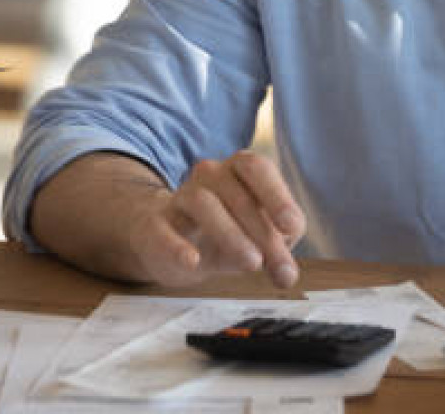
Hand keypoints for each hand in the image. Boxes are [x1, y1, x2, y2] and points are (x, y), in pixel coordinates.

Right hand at [129, 150, 306, 288]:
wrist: (169, 239)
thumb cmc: (225, 230)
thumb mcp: (257, 236)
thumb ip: (276, 249)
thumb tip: (287, 275)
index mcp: (239, 169)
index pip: (258, 168)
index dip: (277, 195)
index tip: (291, 226)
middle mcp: (210, 175)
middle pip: (238, 195)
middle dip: (262, 232)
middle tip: (278, 265)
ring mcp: (179, 198)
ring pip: (203, 203)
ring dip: (231, 234)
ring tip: (252, 263)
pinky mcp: (153, 226)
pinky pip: (161, 230)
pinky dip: (177, 245)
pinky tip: (192, 261)